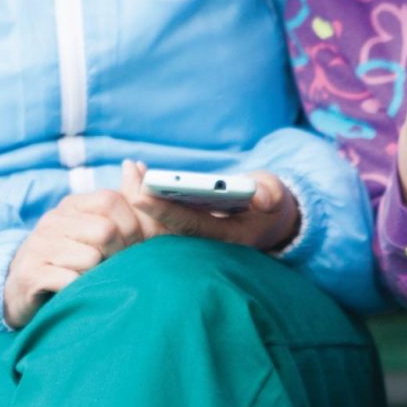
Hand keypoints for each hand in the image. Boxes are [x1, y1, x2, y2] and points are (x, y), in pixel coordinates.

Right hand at [3, 188, 143, 328]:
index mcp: (72, 205)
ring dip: (98, 277)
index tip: (134, 248)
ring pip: (91, 259)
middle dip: (118, 255)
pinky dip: (80, 292)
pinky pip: (71, 282)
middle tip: (113, 269)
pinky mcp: (30, 274)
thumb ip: (123, 201)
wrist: (23, 293)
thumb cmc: (71, 261)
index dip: (133, 227)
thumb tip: (135, 164)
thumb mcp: (95, 229)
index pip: (111, 200)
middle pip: (106, 231)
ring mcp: (39, 246)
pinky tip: (74, 293)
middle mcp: (53, 220)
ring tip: (90, 282)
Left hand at [120, 159, 299, 252]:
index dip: (164, 210)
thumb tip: (261, 197)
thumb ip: (270, 195)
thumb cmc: (271, 204)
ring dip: (144, 193)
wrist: (270, 220)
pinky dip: (151, 193)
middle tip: (130, 171)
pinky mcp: (188, 226)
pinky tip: (138, 171)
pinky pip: (163, 212)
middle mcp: (205, 241)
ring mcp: (194, 235)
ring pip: (161, 219)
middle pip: (167, 224)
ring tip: (131, 166)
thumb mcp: (276, 196)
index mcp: (226, 237)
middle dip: (146, 200)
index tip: (141, 195)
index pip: (189, 224)